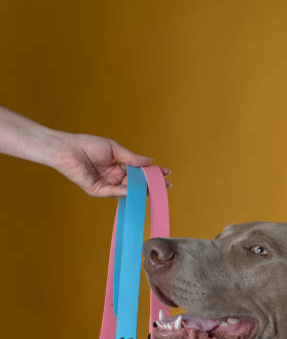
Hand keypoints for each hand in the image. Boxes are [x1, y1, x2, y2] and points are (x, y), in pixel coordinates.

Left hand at [55, 133, 170, 196]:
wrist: (69, 149)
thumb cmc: (89, 145)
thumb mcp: (115, 149)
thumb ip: (132, 158)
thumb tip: (150, 160)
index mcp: (119, 166)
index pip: (139, 171)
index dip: (152, 173)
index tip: (166, 173)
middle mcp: (114, 177)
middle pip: (136, 183)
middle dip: (150, 184)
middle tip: (165, 185)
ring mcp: (107, 185)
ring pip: (127, 189)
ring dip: (141, 189)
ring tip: (155, 187)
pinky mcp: (98, 190)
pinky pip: (114, 192)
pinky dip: (126, 192)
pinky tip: (137, 190)